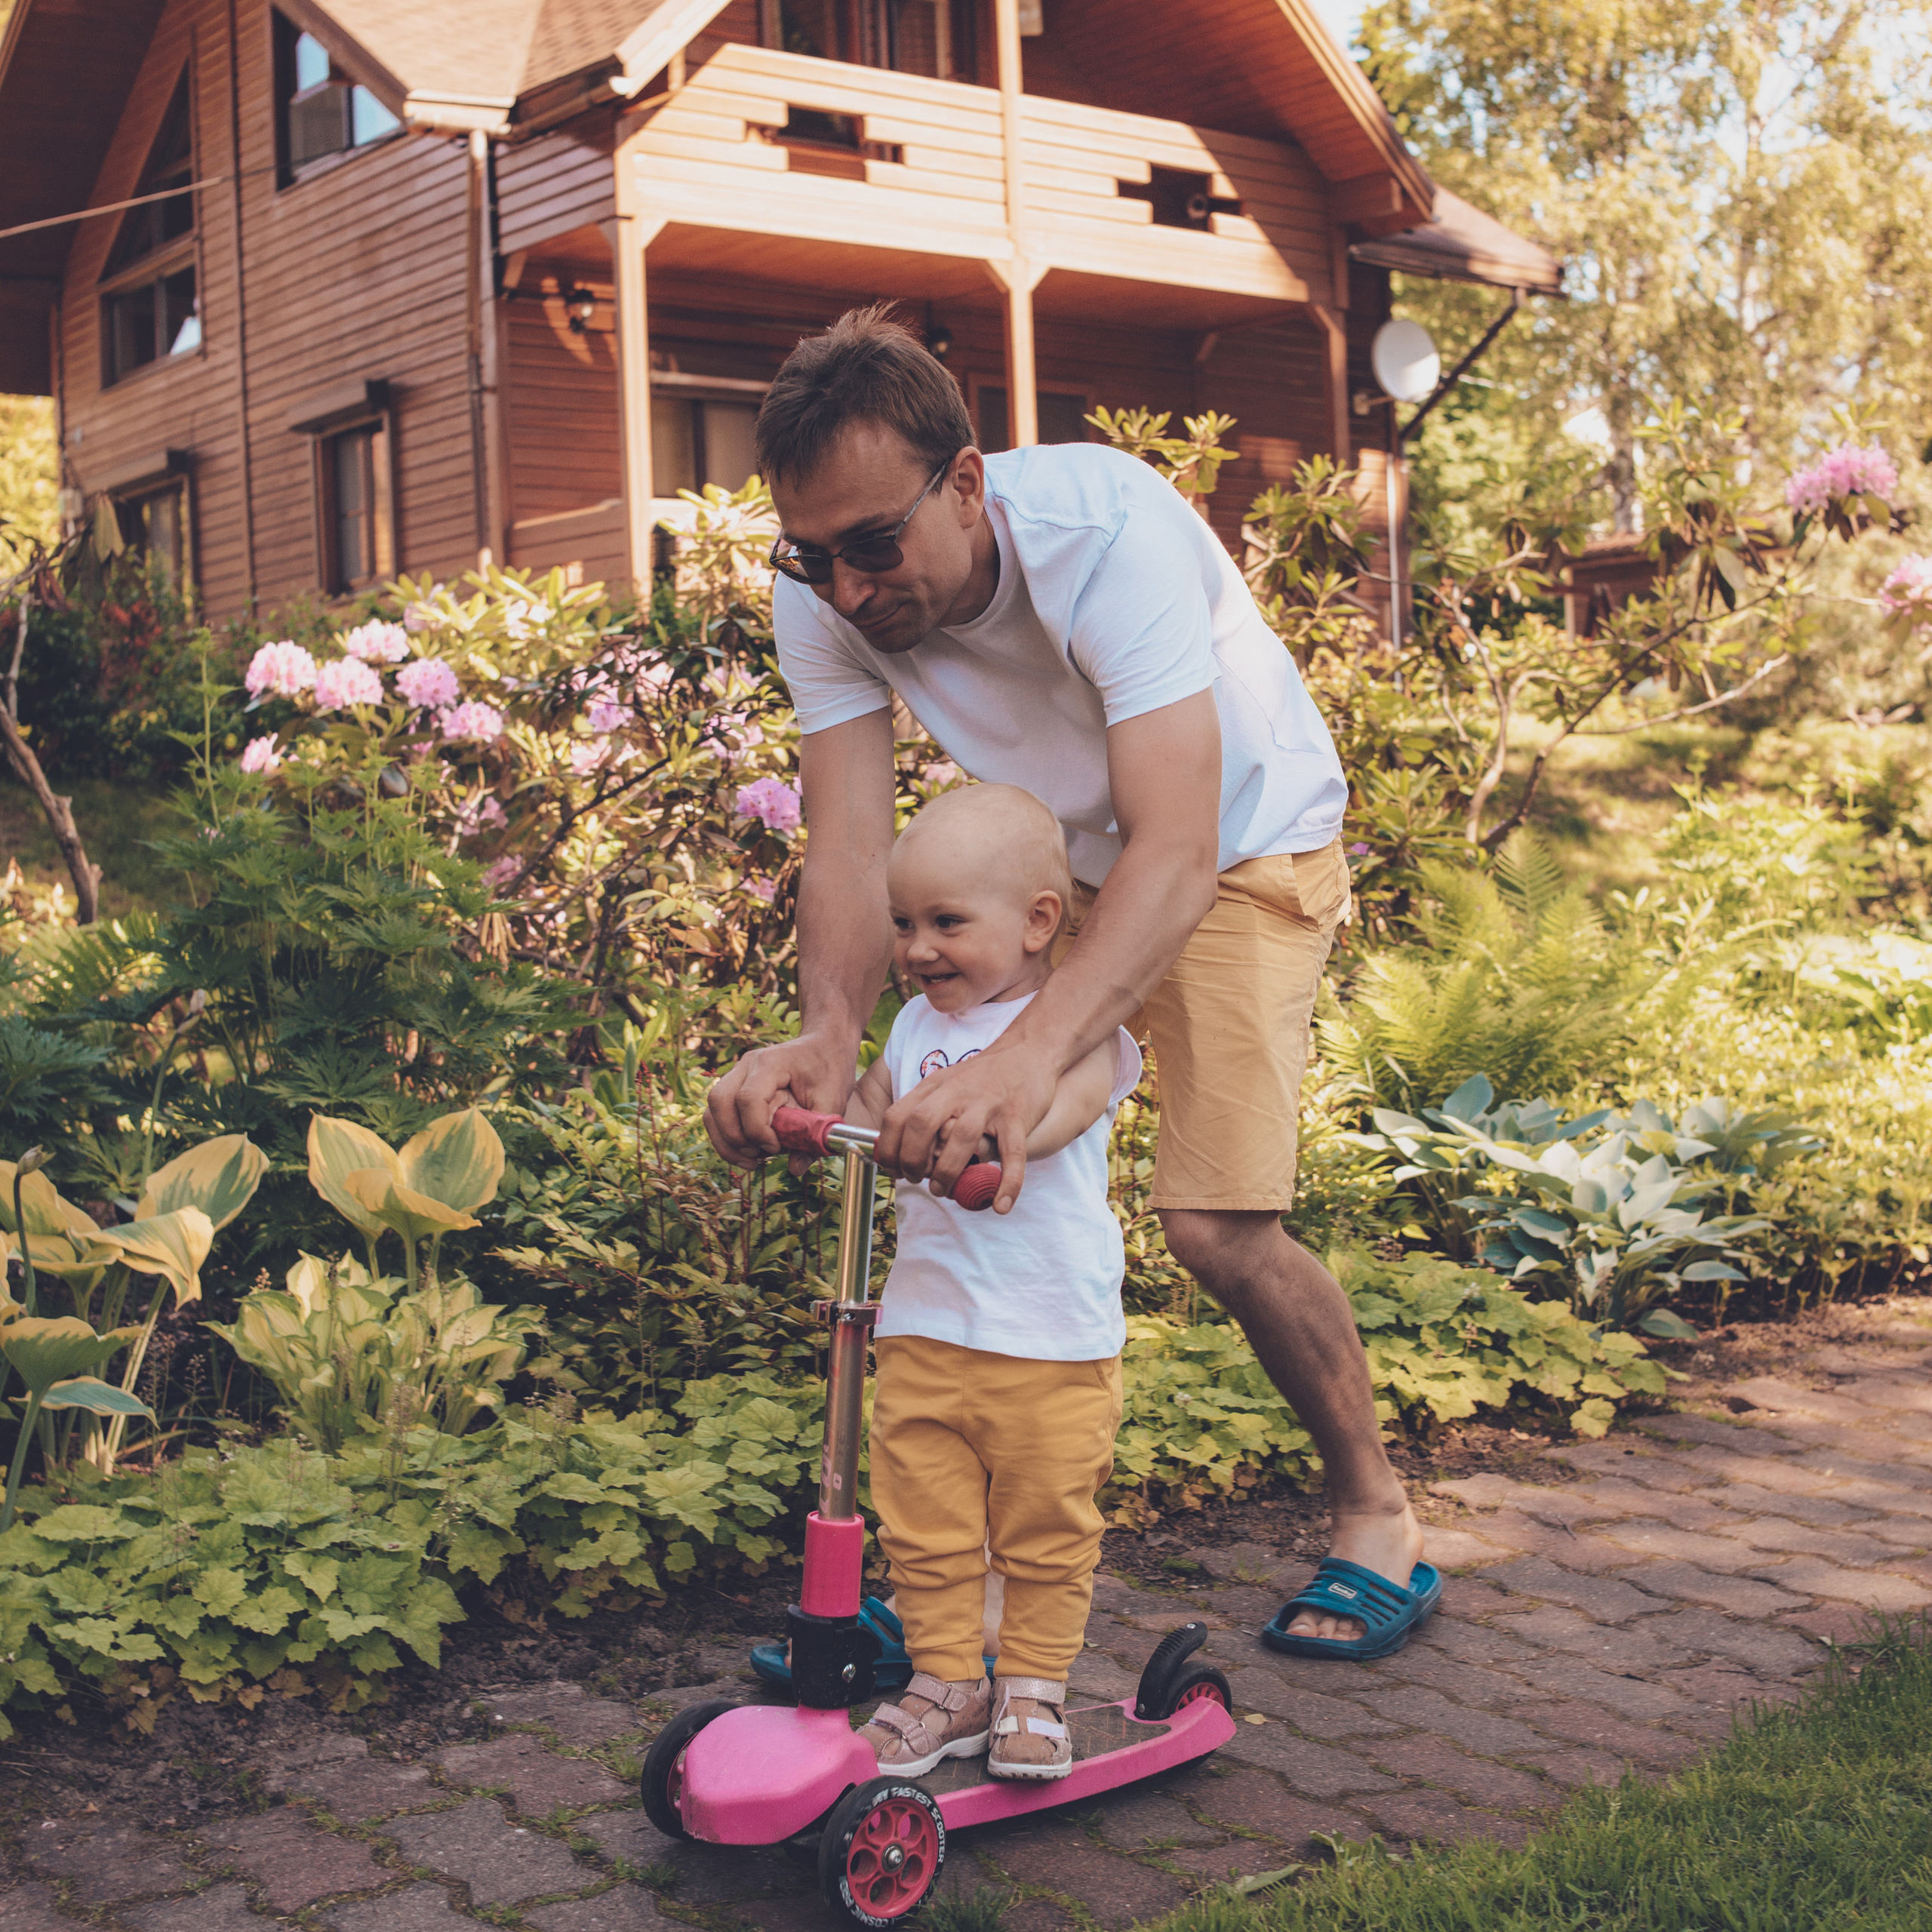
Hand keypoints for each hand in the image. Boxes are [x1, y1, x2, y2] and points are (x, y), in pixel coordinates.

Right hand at [705, 1030, 859, 1168]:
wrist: (824, 1046)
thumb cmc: (829, 1069)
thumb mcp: (832, 1102)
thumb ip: (815, 1135)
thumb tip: (796, 1169)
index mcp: (771, 1063)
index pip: (748, 1098)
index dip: (757, 1130)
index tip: (776, 1148)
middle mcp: (746, 1065)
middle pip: (719, 1102)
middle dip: (735, 1138)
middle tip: (759, 1156)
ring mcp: (737, 1074)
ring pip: (712, 1110)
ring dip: (726, 1141)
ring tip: (752, 1160)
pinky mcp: (735, 1087)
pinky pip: (717, 1114)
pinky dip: (726, 1137)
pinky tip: (749, 1152)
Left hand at [874, 1046, 1055, 1211]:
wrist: (1029, 1050)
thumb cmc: (983, 1077)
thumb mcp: (946, 1084)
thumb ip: (924, 1111)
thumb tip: (899, 1152)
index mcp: (935, 1086)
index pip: (896, 1116)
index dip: (888, 1149)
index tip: (892, 1170)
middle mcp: (957, 1092)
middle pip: (921, 1124)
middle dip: (911, 1160)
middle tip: (914, 1180)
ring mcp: (987, 1103)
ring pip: (961, 1138)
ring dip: (948, 1172)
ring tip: (944, 1191)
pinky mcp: (1017, 1115)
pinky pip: (1012, 1153)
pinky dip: (1007, 1183)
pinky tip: (1001, 1205)